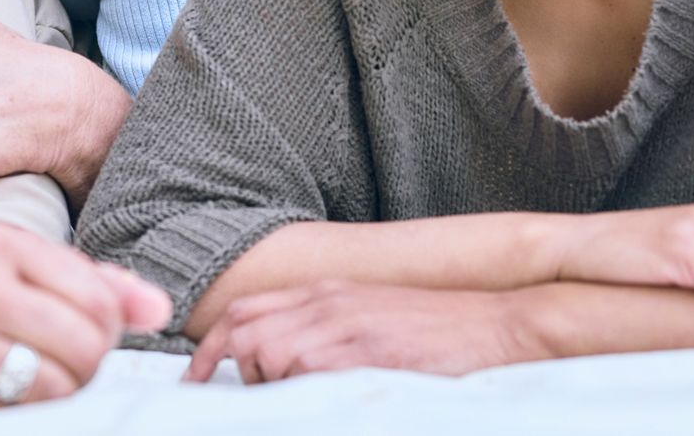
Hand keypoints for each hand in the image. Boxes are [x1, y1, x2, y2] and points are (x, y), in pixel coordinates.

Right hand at [0, 224, 170, 407]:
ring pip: (56, 384)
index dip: (107, 333)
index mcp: (0, 243)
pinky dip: (14, 417)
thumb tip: (158, 308)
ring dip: (54, 399)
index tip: (84, 340)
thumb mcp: (5, 273)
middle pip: (86, 344)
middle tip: (59, 372)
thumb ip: (86, 285)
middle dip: (85, 370)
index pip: (99, 297)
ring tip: (24, 387)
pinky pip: (11, 415)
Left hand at [187, 281, 534, 383]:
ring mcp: (343, 325)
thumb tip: (286, 366)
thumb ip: (328, 330)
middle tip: (244, 400)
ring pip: (267, 355)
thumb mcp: (372, 318)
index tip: (195, 378)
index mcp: (325, 292)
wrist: (498, 322)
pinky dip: (300, 393)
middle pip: (245, 331)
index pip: (245, 310)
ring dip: (271, 386)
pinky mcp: (363, 353)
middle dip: (232, 371)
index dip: (210, 345)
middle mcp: (326, 302)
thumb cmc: (440, 329)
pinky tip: (326, 400)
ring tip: (307, 398)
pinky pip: (305, 374)